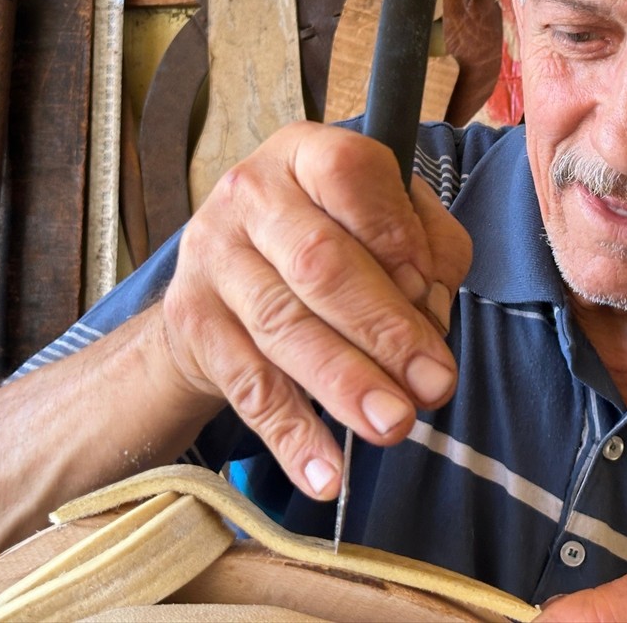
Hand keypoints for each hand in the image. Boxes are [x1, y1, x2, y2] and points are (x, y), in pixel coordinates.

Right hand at [158, 121, 471, 500]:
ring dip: (343, 383)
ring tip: (394, 426)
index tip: (431, 291)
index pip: (351, 175)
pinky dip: (290, 435)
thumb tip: (430, 307)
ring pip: (282, 326)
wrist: (224, 273)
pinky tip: (326, 473)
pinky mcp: (193, 323)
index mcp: (307, 154)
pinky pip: (247, 386)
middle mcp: (251, 195)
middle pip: (319, 263)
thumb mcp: (386, 219)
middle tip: (433, 384)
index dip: (396, 234)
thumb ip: (427, 247)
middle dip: (383, 329)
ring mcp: (212, 258)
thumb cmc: (330, 236)